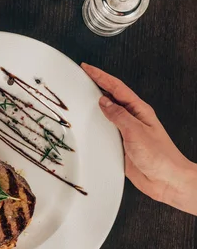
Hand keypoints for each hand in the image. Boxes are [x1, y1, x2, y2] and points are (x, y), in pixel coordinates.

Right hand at [81, 63, 196, 214]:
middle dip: (96, 87)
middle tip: (81, 79)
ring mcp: (127, 132)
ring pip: (107, 115)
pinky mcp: (122, 146)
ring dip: (94, 108)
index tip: (87, 68)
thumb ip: (118, 116)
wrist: (167, 180)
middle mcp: (132, 119)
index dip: (101, 76)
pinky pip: (106, 133)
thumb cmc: (160, 157)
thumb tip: (104, 102)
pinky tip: (88, 128)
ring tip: (80, 100)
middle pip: (111, 98)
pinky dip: (95, 128)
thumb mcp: (136, 132)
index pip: (116, 87)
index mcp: (139, 110)